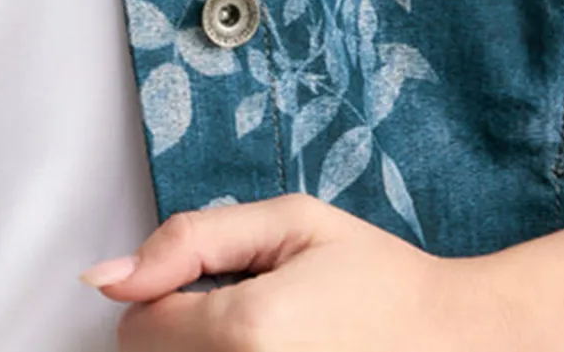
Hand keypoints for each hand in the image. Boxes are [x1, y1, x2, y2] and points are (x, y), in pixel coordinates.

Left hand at [80, 192, 521, 350]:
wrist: (456, 343)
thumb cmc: (378, 279)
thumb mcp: (293, 224)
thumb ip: (193, 239)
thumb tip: (107, 278)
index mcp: (245, 331)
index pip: (136, 326)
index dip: (169, 294)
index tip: (222, 285)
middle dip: (185, 333)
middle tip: (252, 315)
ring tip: (268, 343)